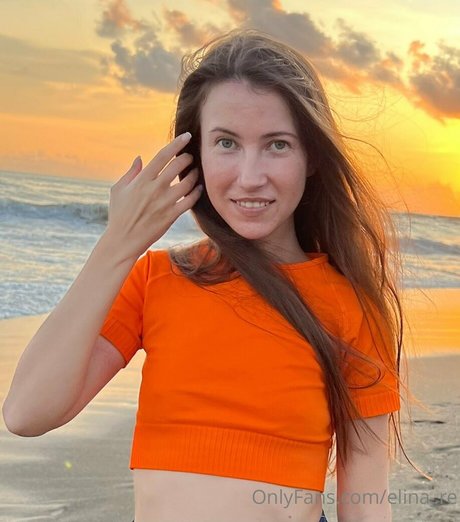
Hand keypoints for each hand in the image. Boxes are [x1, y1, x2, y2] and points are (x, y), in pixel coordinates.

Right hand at [104, 132, 201, 259]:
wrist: (123, 240)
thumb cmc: (119, 214)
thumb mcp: (118, 190)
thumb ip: (131, 173)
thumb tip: (140, 159)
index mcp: (141, 180)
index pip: (163, 156)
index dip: (177, 143)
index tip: (187, 136)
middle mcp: (154, 189)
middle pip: (178, 166)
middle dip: (187, 158)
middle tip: (190, 157)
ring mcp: (164, 202)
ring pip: (187, 182)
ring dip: (194, 174)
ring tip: (195, 172)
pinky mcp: (171, 216)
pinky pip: (189, 201)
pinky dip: (196, 192)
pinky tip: (198, 188)